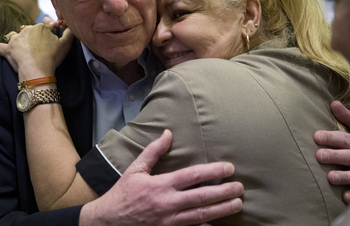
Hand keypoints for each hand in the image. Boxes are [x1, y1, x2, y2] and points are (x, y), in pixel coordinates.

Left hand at [0, 23, 73, 78]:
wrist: (38, 71)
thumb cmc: (52, 58)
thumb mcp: (66, 44)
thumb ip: (69, 32)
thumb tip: (71, 25)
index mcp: (40, 27)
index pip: (44, 25)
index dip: (47, 32)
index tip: (49, 41)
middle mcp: (26, 30)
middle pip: (29, 31)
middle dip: (32, 38)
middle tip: (38, 50)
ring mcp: (15, 39)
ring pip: (14, 36)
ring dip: (16, 41)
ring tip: (21, 50)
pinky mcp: (7, 50)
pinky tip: (0, 51)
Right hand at [79, 129, 243, 225]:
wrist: (109, 221)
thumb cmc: (123, 193)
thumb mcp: (136, 169)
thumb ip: (153, 151)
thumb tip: (168, 133)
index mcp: (161, 185)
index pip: (192, 177)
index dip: (213, 172)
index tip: (228, 168)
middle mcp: (168, 204)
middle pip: (202, 198)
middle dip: (224, 193)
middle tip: (240, 188)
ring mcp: (169, 221)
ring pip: (201, 216)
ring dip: (222, 210)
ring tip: (237, 205)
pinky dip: (207, 224)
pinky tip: (219, 221)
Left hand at [314, 101, 349, 203]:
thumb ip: (348, 117)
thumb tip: (333, 103)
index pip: (345, 139)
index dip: (331, 138)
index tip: (317, 136)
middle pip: (349, 157)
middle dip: (335, 156)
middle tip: (319, 155)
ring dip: (344, 177)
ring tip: (330, 177)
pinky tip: (345, 197)